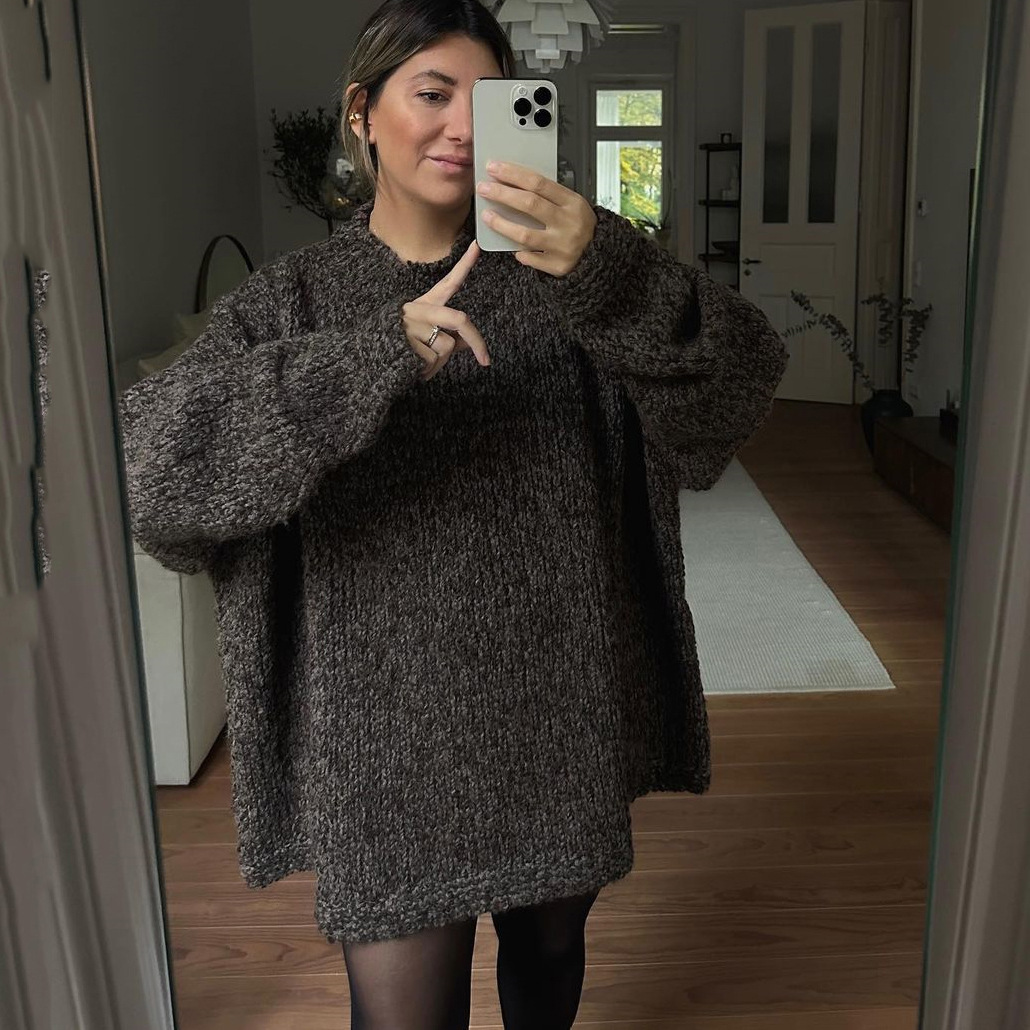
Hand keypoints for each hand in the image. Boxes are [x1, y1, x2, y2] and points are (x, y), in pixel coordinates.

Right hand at [401, 240, 490, 381]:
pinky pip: (434, 361)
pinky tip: (414, 370)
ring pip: (447, 347)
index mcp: (424, 305)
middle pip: (459, 319)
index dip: (464, 265)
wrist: (365, 360)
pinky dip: (429, 372)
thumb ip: (447, 336)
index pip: (448, 283)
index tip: (477, 246)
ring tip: (421, 365)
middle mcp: (418, 310)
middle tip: (485, 361)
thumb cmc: (399, 348)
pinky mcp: (408, 343)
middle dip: (476, 341)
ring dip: (440, 364)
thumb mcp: (425, 337)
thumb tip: (467, 343)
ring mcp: (413, 326)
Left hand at [476, 161, 596, 276]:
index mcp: (573, 203)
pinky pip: (530, 259)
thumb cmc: (582, 226)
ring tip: (487, 216)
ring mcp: (562, 246)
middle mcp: (568, 223)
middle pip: (529, 204)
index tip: (494, 168)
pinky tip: (513, 247)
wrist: (601, 255)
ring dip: (502, 224)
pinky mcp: (557, 266)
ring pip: (525, 234)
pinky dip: (519, 252)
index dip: (513, 174)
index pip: (538, 183)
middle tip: (484, 189)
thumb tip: (514, 185)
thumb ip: (549, 197)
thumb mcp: (572, 205)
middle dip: (502, 194)